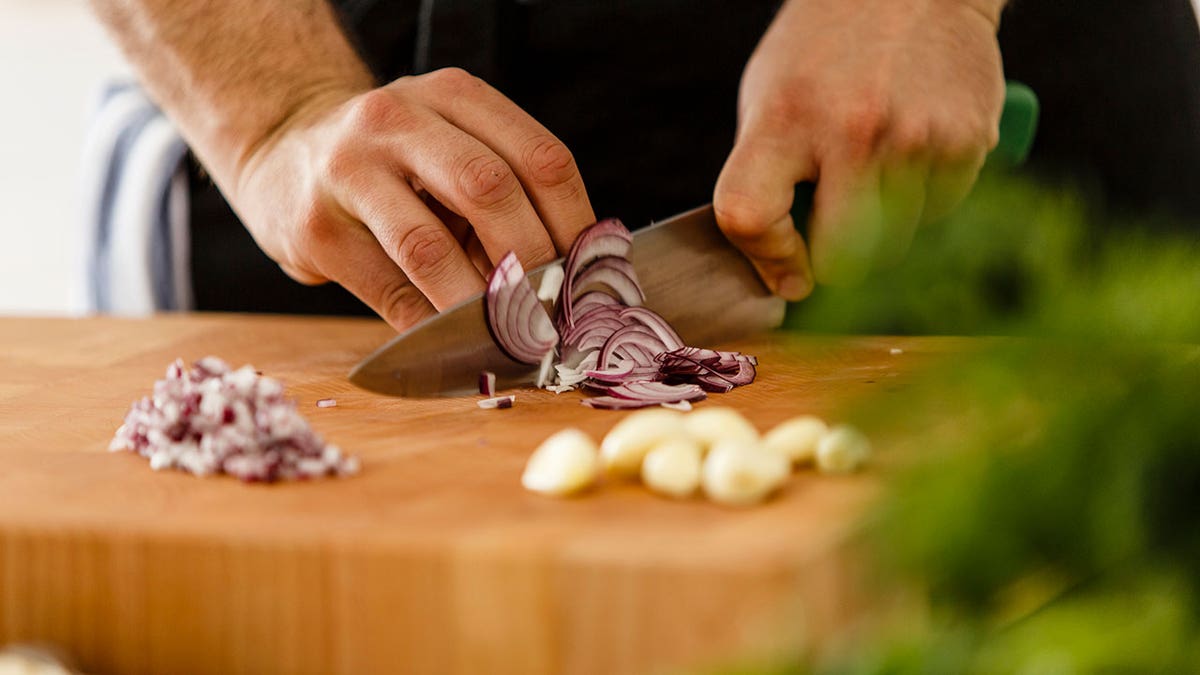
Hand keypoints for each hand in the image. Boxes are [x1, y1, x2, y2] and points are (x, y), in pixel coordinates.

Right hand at [231, 68, 595, 329]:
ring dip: (479, 304)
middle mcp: (400, 119)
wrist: (283, 153)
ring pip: (430, 247)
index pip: (540, 159)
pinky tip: (454, 340)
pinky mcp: (316, 227)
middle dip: (532, 264)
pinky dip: (430, 325)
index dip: (576, 225)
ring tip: (510, 335)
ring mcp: (349, 169)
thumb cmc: (391, 164)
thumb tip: (567, 281)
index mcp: (454, 96)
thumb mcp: (448, 149)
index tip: (591, 278)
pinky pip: (388, 290)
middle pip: (490, 191)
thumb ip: (504, 196)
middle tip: (553, 313)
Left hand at [714, 0, 1006, 295]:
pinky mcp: (968, 140)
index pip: (749, 216)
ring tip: (876, 167)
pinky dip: (926, 198)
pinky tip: (914, 150)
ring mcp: (915, 138)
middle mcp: (850, 131)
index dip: (766, 257)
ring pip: (897, 243)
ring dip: (884, 226)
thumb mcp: (768, 99)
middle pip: (842, 258)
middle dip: (836, 260)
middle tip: (836, 232)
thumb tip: (781, 271)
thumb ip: (764, 177)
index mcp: (783, 119)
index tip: (787, 268)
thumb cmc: (824, 55)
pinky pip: (941, 212)